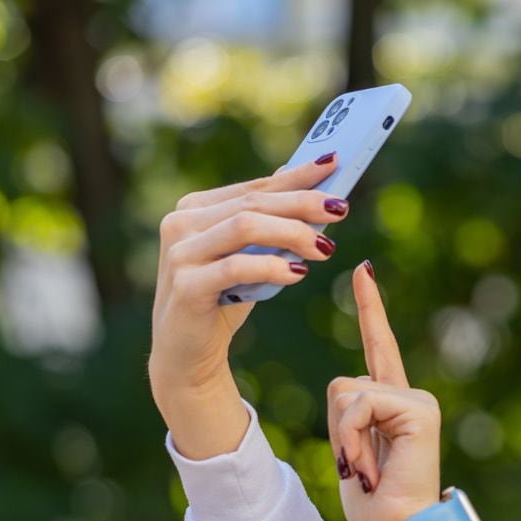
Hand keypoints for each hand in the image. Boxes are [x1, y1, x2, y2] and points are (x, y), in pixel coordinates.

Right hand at [147, 154, 347, 397]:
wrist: (185, 356)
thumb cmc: (221, 301)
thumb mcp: (248, 257)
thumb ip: (266, 221)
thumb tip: (298, 177)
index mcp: (195, 208)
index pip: (255, 187)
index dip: (296, 176)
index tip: (333, 164)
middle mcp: (181, 223)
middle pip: (253, 203)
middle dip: (302, 203)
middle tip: (341, 208)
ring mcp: (180, 253)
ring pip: (245, 226)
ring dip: (291, 233)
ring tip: (324, 247)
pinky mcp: (185, 285)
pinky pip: (235, 267)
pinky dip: (271, 267)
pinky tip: (298, 273)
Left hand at [329, 261, 443, 520]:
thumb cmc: (376, 504)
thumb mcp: (351, 452)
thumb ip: (346, 417)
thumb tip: (345, 388)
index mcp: (392, 404)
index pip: (377, 346)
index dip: (370, 308)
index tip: (362, 270)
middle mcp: (409, 395)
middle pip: (342, 383)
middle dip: (337, 428)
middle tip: (361, 468)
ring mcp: (417, 400)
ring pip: (346, 391)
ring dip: (344, 436)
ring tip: (368, 469)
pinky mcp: (418, 408)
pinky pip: (360, 403)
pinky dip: (353, 437)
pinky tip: (372, 466)